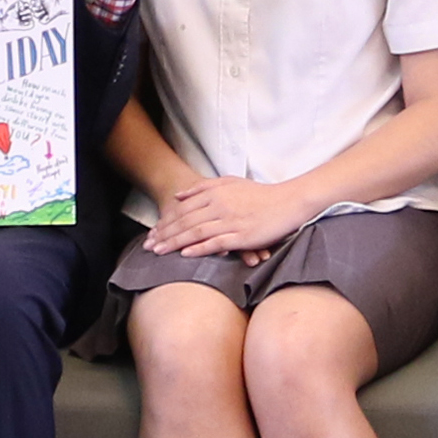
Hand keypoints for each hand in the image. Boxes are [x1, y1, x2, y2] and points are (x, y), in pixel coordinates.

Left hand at [148, 175, 315, 258]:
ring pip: (196, 232)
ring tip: (160, 251)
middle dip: (165, 234)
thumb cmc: (260, 194)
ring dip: (175, 243)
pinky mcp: (242, 235)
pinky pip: (216, 243)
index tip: (153, 233)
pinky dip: (199, 249)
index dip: (167, 222)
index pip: (184, 209)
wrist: (289, 201)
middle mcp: (220, 206)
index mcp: (216, 193)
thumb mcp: (230, 183)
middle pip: (186, 221)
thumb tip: (179, 196)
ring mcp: (231, 221)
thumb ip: (203, 188)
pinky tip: (186, 255)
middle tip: (149, 246)